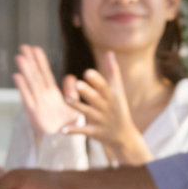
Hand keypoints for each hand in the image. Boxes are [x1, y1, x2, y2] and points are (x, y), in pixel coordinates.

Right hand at [12, 45, 80, 138]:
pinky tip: (17, 76)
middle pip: (36, 75)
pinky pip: (27, 98)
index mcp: (52, 94)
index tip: (36, 48)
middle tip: (24, 46)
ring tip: (20, 56)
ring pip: (31, 84)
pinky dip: (22, 87)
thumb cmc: (68, 125)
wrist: (64, 143)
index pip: (45, 74)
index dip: (40, 62)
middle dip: (30, 61)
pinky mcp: (34, 113)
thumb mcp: (73, 105)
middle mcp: (43, 97)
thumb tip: (70, 76)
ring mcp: (37, 104)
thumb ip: (72, 91)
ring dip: (25, 70)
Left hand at [65, 51, 153, 165]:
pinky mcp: (94, 132)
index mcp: (112, 97)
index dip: (96, 80)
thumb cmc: (118, 108)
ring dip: (77, 106)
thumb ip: (112, 71)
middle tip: (78, 84)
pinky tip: (63, 130)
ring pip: (87, 112)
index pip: (105, 87)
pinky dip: (74, 130)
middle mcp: (107, 108)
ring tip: (66, 99)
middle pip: (96, 99)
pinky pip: (83, 131)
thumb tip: (109, 51)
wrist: (124, 136)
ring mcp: (101, 121)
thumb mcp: (118, 90)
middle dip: (88, 92)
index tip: (87, 72)